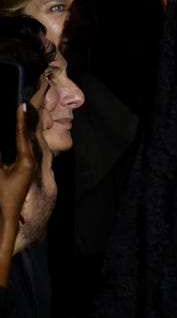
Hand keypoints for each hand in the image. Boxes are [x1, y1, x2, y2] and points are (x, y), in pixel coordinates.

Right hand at [0, 105, 36, 234]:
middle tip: (28, 102)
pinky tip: (21, 131)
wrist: (9, 214)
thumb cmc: (2, 194)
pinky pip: (26, 148)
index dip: (20, 120)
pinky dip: (24, 137)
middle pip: (30, 135)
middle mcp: (33, 161)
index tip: (21, 105)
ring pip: (30, 141)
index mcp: (26, 161)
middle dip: (28, 120)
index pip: (22, 135)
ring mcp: (32, 165)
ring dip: (27, 127)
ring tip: (26, 112)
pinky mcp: (28, 168)